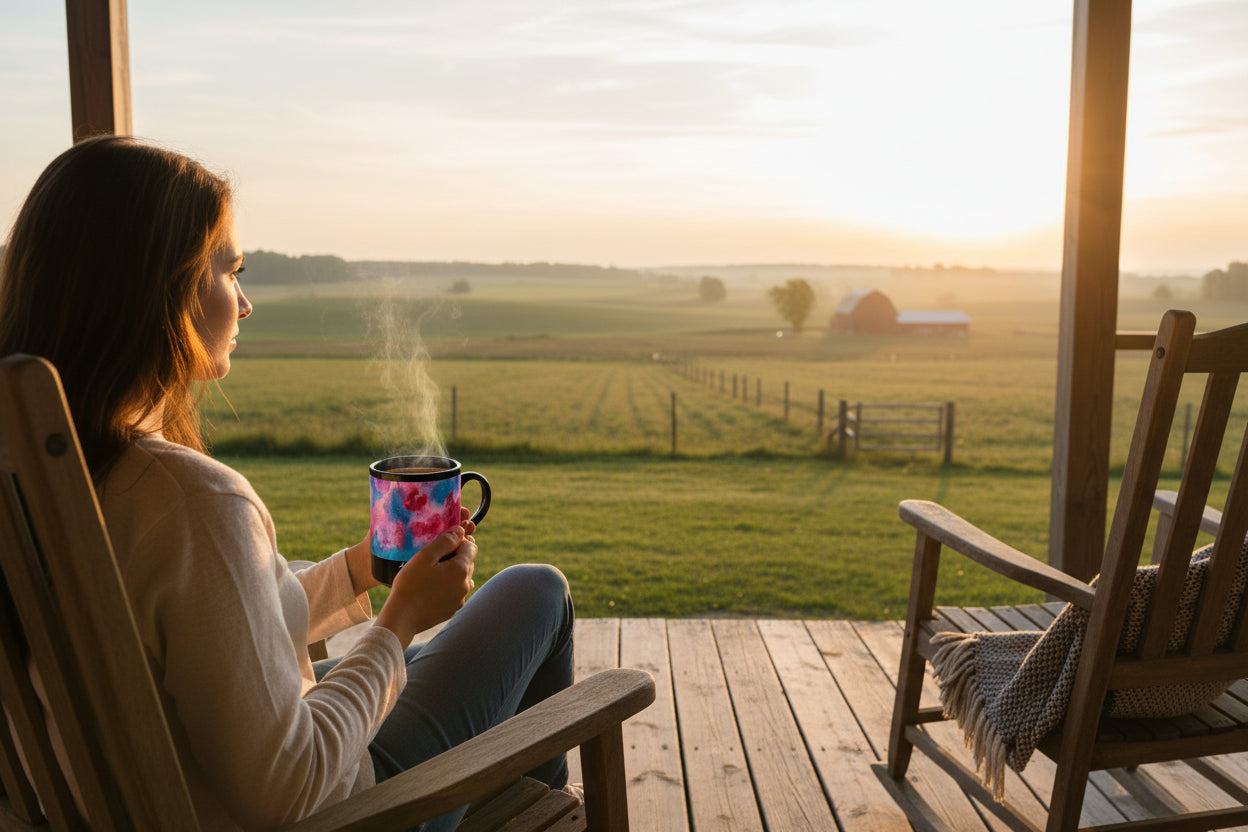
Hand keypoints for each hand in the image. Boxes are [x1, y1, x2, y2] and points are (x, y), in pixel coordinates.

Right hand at [373, 517, 476, 646]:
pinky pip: (455, 592)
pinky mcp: (452, 609)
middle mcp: (466, 585)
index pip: (471, 546)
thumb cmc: (410, 584)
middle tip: (433, 559)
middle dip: (454, 557)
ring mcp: (460, 599)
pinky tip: (430, 588)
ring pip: (462, 578)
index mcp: (461, 569)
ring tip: (431, 574)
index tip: (441, 545)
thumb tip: (460, 530)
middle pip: (467, 562)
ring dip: (452, 572)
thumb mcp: (425, 556)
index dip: (457, 541)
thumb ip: (445, 541)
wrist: (402, 617)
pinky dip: (447, 587)